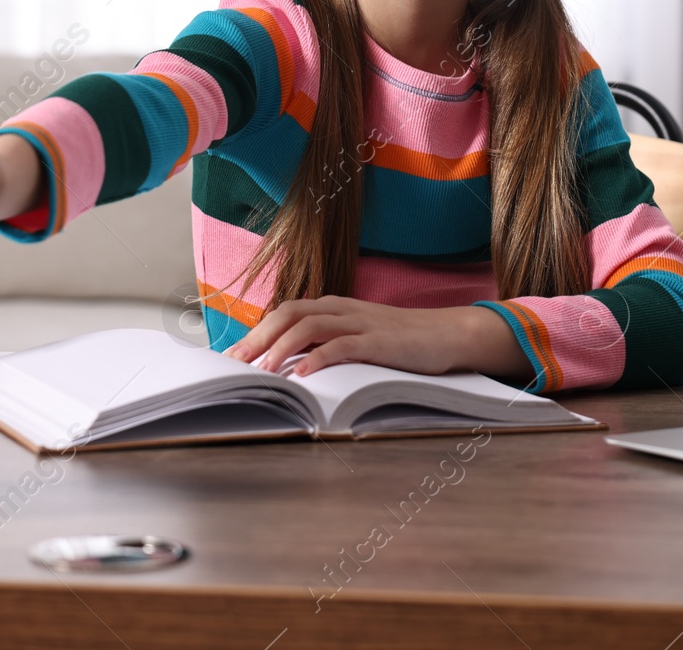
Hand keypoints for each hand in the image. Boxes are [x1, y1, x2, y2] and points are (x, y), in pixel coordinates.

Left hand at [222, 297, 530, 380]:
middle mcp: (343, 309)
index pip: (286, 313)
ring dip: (282, 347)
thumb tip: (290, 367)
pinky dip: (320, 358)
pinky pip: (343, 345)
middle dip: (258, 338)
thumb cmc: (401, 342)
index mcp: (335, 308)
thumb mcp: (359, 338)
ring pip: (310, 325)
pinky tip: (304, 375)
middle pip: (289, 314)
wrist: (449, 334)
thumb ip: (329, 345)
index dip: (256, 332)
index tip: (233, 357)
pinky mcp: (381, 340)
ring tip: (264, 372)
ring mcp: (362, 322)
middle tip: (235, 365)